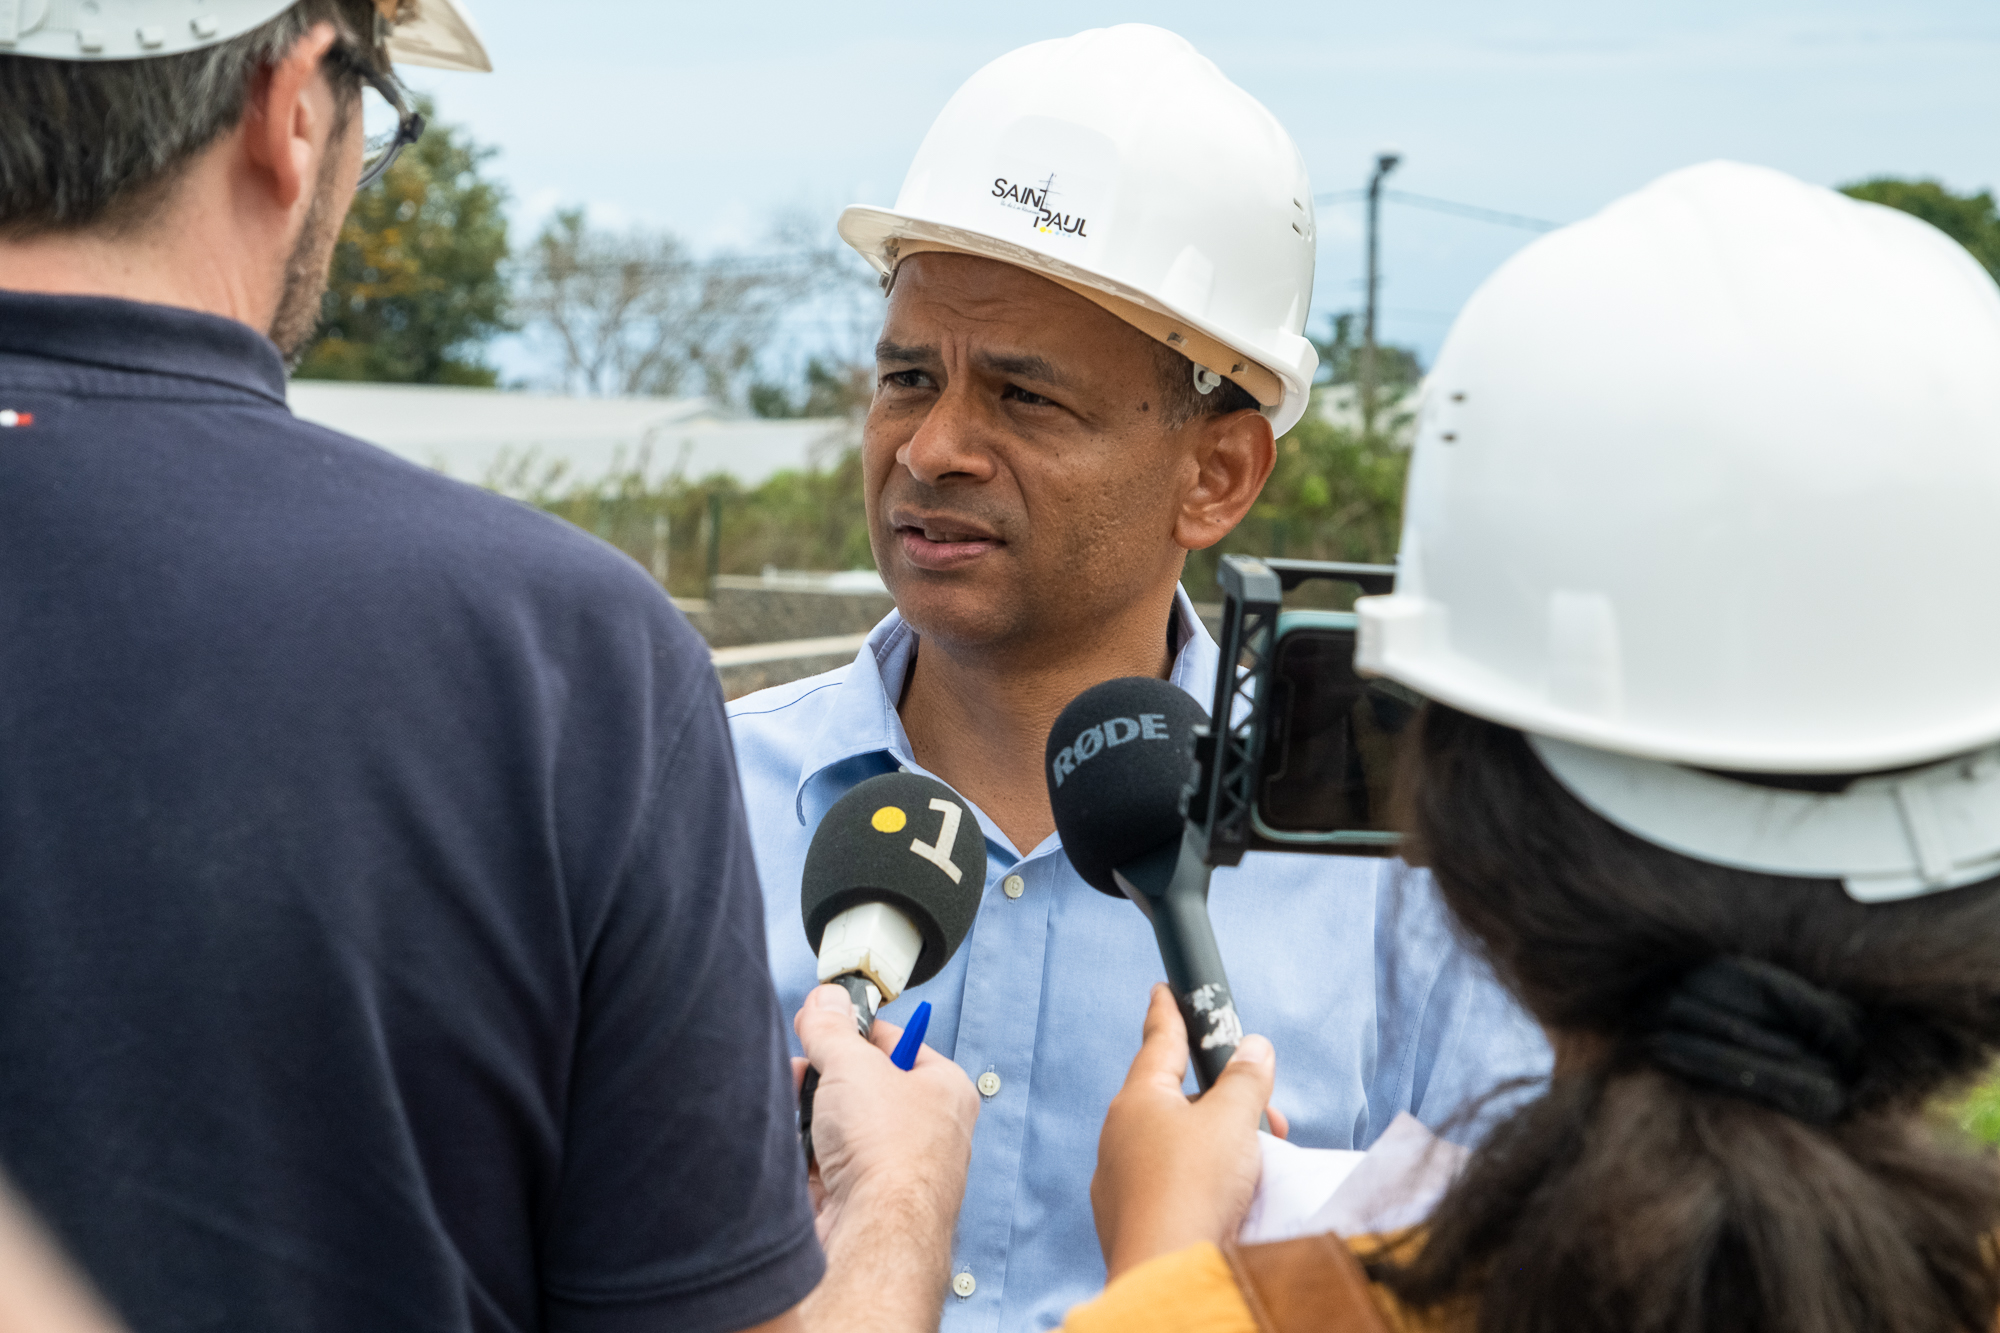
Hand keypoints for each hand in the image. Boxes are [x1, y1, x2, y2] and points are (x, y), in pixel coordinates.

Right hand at [791, 985, 977, 1332]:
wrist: (873, 1233)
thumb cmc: (890, 1152)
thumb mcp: (853, 1064)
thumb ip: (832, 1029)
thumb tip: (825, 1002)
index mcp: (944, 1089)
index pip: (897, 1044)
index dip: (857, 1033)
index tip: (824, 1025)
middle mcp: (927, 1131)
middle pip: (862, 1087)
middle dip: (824, 1079)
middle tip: (803, 1072)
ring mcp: (892, 1170)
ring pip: (839, 1127)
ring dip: (810, 1117)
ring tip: (795, 1112)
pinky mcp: (859, 1202)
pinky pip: (822, 1164)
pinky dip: (801, 1155)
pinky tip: (791, 1150)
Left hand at [1092, 984, 1280, 1280]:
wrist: (1166, 1273)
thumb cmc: (1194, 1189)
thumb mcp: (1232, 1122)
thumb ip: (1245, 1080)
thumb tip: (1253, 1048)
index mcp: (1138, 1099)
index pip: (1158, 1042)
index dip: (1168, 1013)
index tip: (1164, 989)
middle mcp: (1120, 1133)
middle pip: (1173, 1096)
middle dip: (1220, 1096)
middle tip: (1262, 1108)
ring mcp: (1119, 1178)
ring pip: (1172, 1141)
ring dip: (1215, 1140)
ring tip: (1255, 1158)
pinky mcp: (1130, 1217)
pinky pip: (1169, 1180)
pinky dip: (1200, 1177)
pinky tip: (1227, 1194)